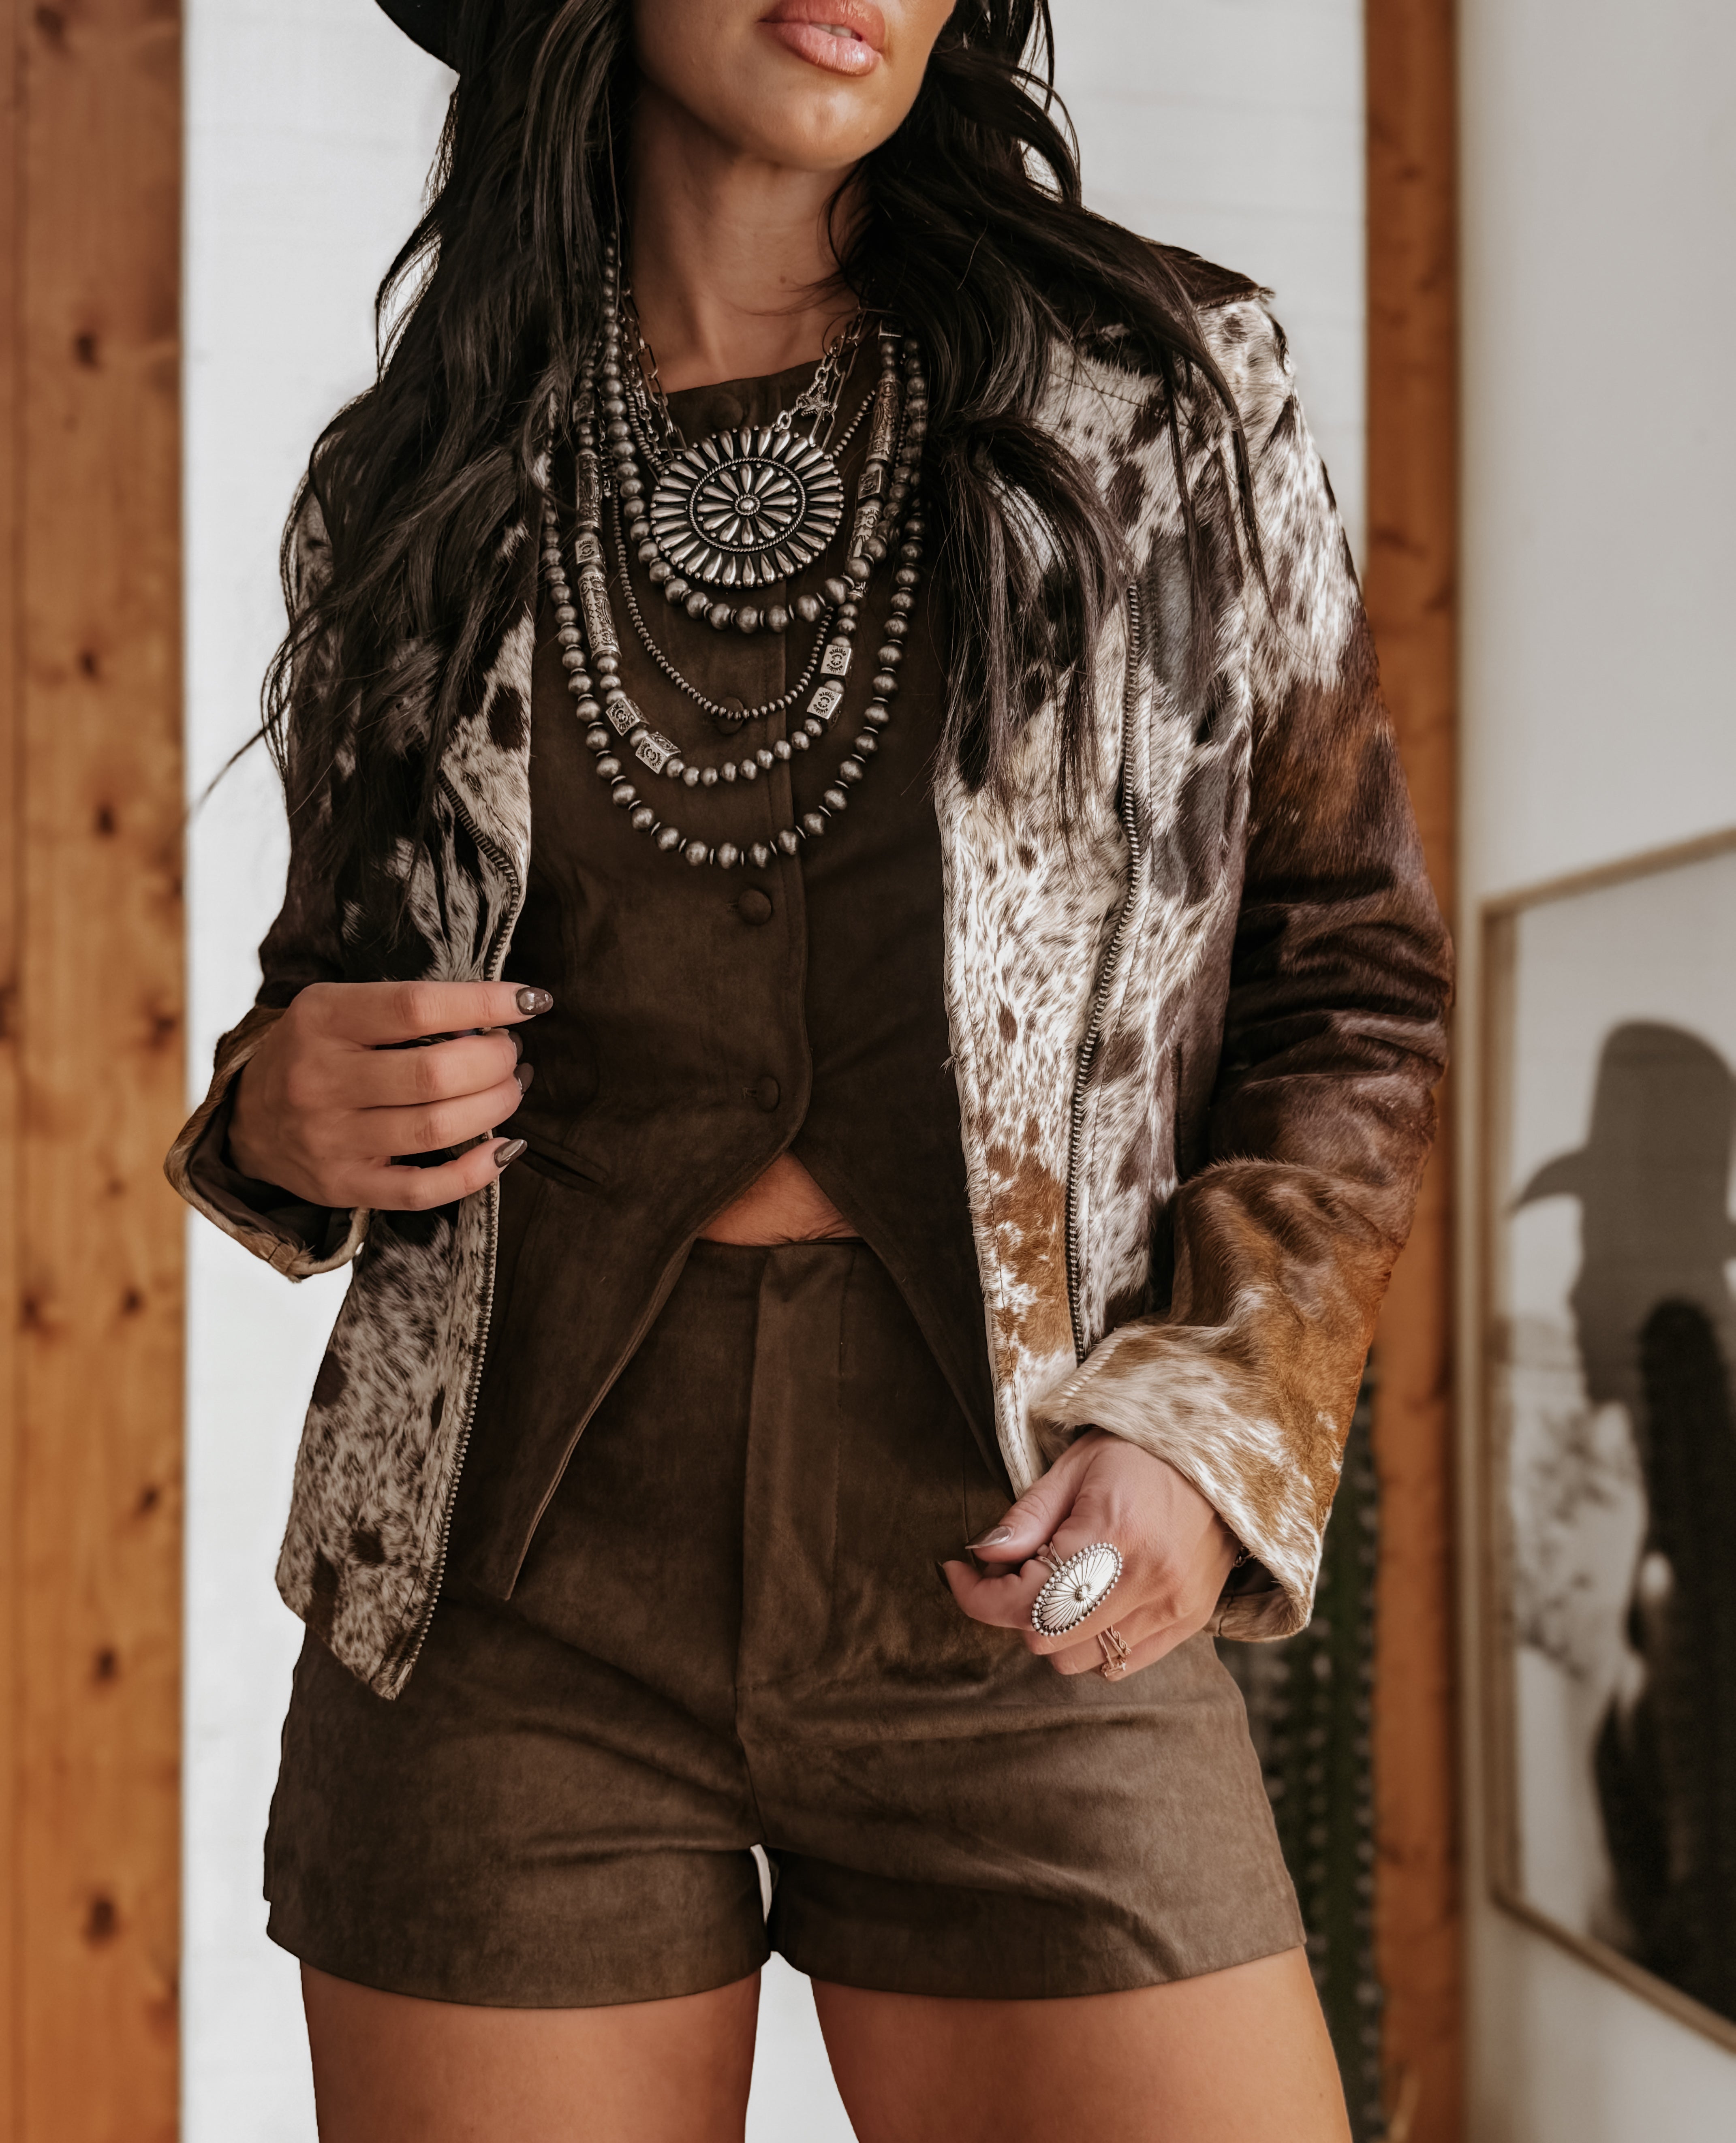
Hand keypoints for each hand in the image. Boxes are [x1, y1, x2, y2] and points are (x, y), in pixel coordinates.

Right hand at [227, 980, 551, 1211]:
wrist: (246, 1116)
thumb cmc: (316, 1051)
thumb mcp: (340, 1008)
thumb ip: (406, 1011)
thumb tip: (497, 1021)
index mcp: (322, 1018)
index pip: (417, 1006)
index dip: (484, 1004)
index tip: (531, 1001)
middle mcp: (320, 1079)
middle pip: (434, 1073)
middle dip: (494, 1061)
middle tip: (510, 1054)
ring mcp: (329, 1138)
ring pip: (436, 1129)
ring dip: (494, 1107)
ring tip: (509, 1089)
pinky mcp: (341, 1186)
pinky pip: (422, 1189)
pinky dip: (476, 1172)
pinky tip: (504, 1148)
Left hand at [940, 1429, 1239, 1677]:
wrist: (1224, 1462)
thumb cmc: (1142, 1453)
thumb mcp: (1076, 1466)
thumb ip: (1027, 1517)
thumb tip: (983, 1555)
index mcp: (1114, 1533)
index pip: (1027, 1601)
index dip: (978, 1596)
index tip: (958, 1573)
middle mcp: (1148, 1580)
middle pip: (1046, 1639)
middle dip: (1013, 1609)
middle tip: (1014, 1569)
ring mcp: (1173, 1609)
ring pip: (1079, 1661)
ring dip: (1051, 1631)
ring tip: (1056, 1583)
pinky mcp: (1188, 1623)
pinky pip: (1119, 1664)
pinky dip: (1090, 1643)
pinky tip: (1091, 1602)